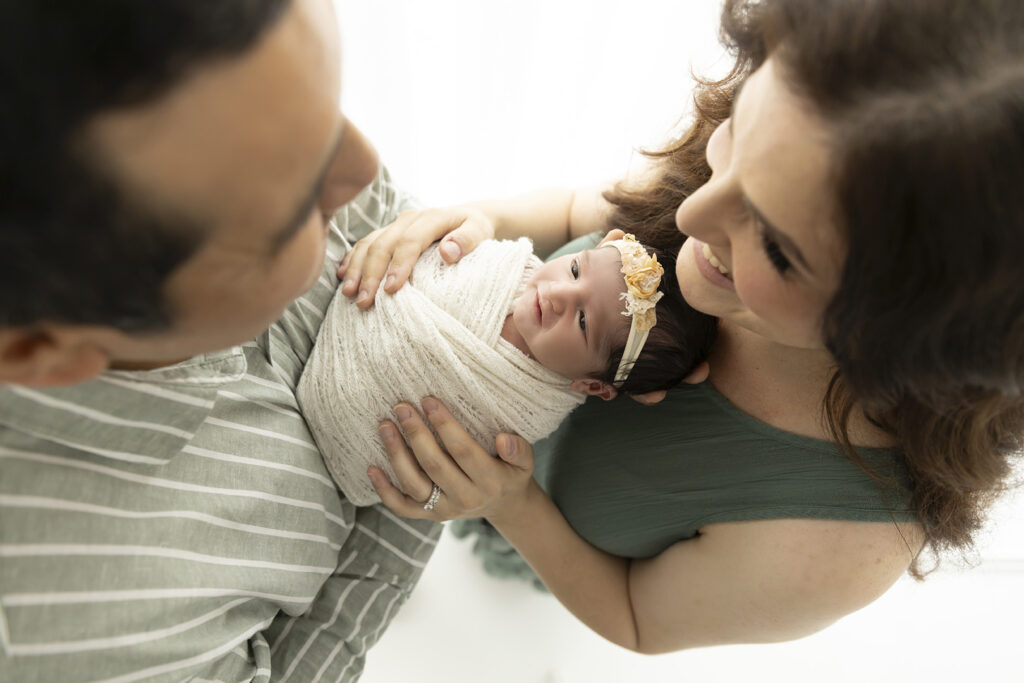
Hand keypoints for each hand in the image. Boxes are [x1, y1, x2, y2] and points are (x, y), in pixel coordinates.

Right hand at [337, 206, 495, 308]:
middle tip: (364, 301)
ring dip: (356, 268)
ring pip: (369, 244)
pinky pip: (364, 244)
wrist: (468, 217)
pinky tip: (343, 276)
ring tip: (349, 294)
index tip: (391, 289)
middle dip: (370, 273)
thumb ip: (468, 240)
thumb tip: (448, 252)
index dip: (398, 265)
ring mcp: (395, 225)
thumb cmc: (476, 229)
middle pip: (383, 244)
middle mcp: (409, 219)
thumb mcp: (480, 231)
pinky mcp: (388, 232)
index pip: (410, 241)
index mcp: (431, 217)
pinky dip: (352, 259)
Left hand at [368, 397, 533, 522]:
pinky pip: (402, 506)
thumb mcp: (525, 462)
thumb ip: (519, 449)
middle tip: (401, 407)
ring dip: (396, 455)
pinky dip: (384, 490)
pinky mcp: (429, 515)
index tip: (429, 400)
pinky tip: (372, 467)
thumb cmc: (511, 472)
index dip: (445, 426)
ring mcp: (445, 510)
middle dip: (416, 434)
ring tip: (385, 426)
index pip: (463, 451)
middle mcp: (466, 498)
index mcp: (490, 481)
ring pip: (414, 485)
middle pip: (434, 466)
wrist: (503, 505)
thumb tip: (503, 438)